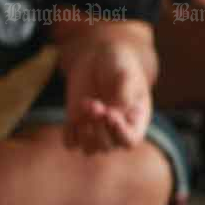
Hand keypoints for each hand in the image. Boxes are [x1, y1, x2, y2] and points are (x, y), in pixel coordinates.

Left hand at [63, 39, 152, 153]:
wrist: (98, 56)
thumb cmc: (118, 64)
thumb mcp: (125, 74)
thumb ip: (124, 93)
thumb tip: (117, 113)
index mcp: (135, 121)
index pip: (130, 141)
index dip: (120, 133)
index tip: (110, 114)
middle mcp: (116, 130)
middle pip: (107, 146)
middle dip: (98, 127)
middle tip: (95, 103)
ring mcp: (95, 128)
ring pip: (89, 148)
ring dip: (83, 131)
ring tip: (86, 103)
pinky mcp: (77, 123)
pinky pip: (70, 143)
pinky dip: (69, 134)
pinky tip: (73, 117)